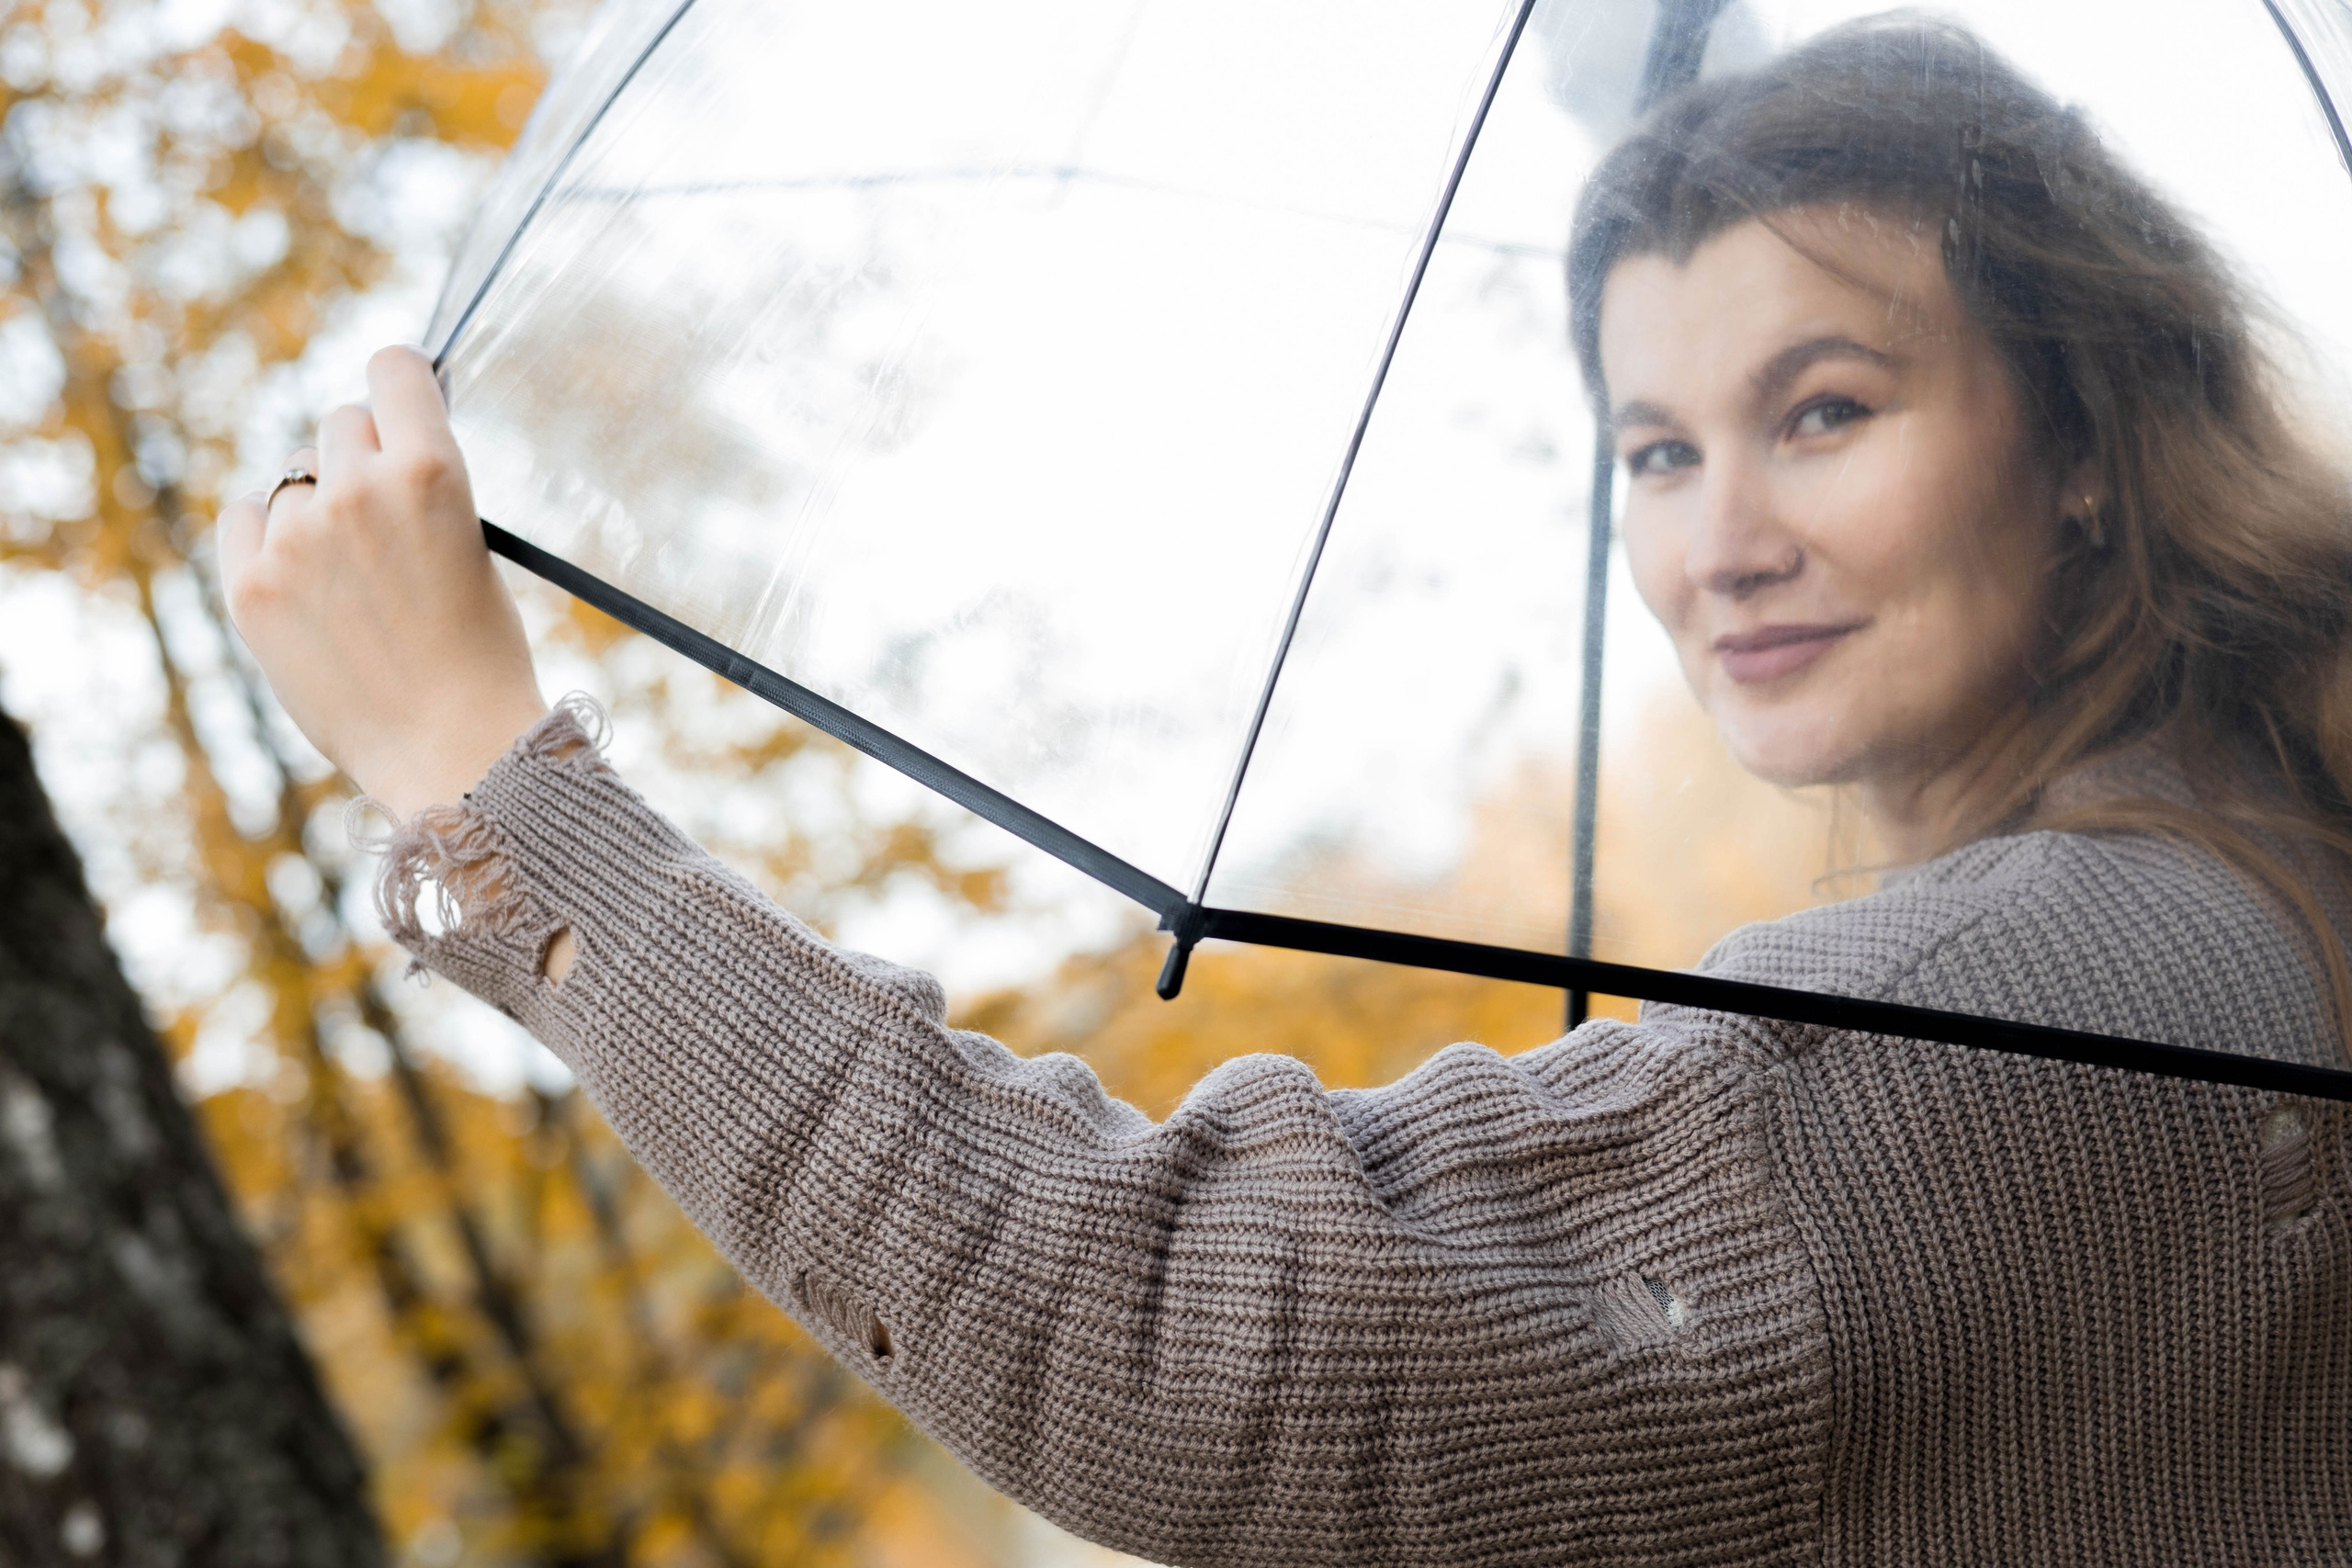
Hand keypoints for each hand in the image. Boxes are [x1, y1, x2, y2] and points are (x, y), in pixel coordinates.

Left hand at [219, 345, 547, 819]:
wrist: (451, 750)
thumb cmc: (480, 655)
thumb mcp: (470, 548)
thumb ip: (417, 487)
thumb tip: (371, 437)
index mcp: (432, 473)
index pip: (394, 369)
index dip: (400, 380)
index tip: (402, 396)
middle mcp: (357, 491)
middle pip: (342, 424)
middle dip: (362, 459)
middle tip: (386, 523)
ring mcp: (297, 538)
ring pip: (294, 481)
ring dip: (318, 511)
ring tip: (354, 582)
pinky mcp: (251, 585)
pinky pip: (244, 518)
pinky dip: (268, 538)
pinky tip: (304, 581)